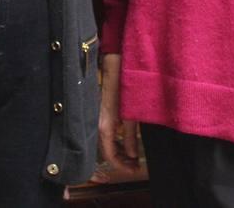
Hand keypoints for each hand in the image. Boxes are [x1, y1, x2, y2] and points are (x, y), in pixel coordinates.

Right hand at [98, 54, 139, 170]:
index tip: (134, 169)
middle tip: (135, 165)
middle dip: (121, 160)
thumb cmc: (124, 87)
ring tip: (132, 155)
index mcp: (105, 126)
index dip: (122, 165)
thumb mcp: (132, 114)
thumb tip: (132, 154)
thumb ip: (131, 136)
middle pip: (106, 150)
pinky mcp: (101, 112)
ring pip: (105, 142)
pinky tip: (125, 139)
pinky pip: (105, 132)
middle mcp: (98, 124)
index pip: (110, 154)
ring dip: (118, 150)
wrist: (115, 65)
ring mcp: (98, 118)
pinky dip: (115, 140)